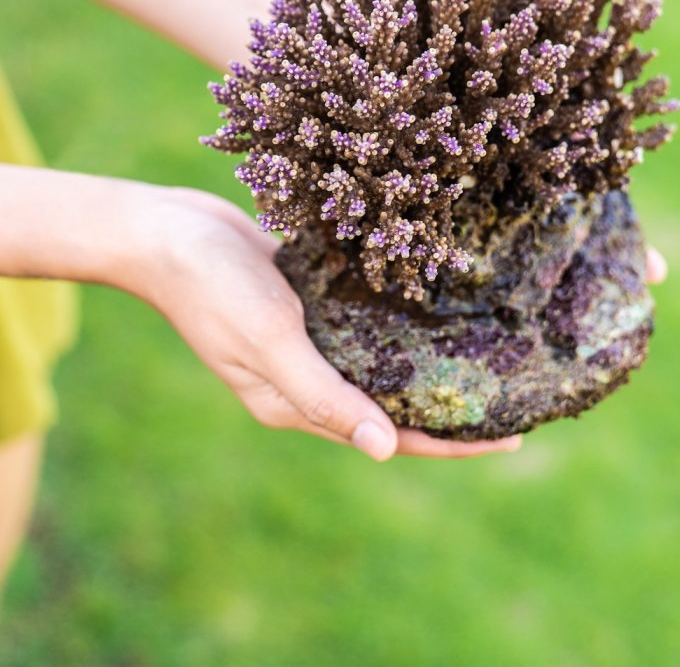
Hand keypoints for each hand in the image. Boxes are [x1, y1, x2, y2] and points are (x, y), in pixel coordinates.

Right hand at [113, 186, 522, 460]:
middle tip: (517, 393)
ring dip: (430, 361)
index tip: (515, 438)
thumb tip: (388, 450)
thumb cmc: (212, 286)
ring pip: (383, 362)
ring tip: (490, 353)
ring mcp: (306, 341)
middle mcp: (308, 379)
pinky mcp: (306, 303)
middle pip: (394, 403)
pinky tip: (440, 306)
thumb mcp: (271, 341)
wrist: (162, 229)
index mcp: (299, 404)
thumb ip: (325, 395)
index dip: (454, 442)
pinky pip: (364, 321)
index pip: (393, 436)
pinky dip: (401, 321)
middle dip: (452, 405)